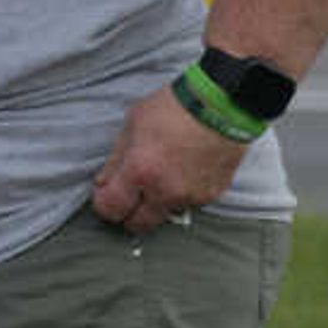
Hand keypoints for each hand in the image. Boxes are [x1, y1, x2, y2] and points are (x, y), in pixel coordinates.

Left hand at [91, 81, 248, 231]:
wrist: (224, 103)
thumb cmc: (176, 107)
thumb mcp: (133, 124)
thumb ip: (115, 160)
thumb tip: (103, 183)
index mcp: (140, 171)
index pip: (111, 209)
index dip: (104, 203)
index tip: (106, 194)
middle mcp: (166, 191)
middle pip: (138, 224)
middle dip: (129, 212)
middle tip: (130, 194)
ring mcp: (192, 196)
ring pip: (165, 214)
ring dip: (158, 203)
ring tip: (163, 174)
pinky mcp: (213, 195)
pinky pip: (189, 204)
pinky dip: (182, 194)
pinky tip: (184, 171)